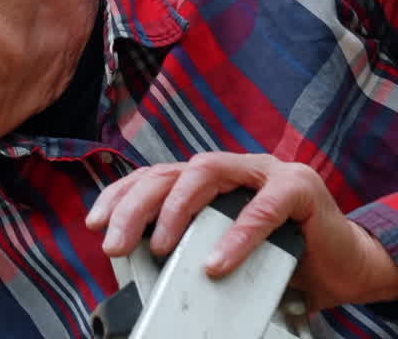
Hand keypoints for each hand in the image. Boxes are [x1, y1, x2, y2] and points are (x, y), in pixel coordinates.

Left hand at [85, 151, 397, 312]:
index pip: (155, 176)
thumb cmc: (282, 258)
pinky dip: (236, 236)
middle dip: (134, 205)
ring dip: (176, 210)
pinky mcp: (298, 188)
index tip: (95, 223)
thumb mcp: (225, 252)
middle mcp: (232, 167)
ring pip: (207, 171)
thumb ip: (191, 250)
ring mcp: (265, 171)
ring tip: (159, 247)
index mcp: (211, 181)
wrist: (344, 264)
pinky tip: (216, 262)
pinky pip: (262, 206)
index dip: (121, 195)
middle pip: (171, 171)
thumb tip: (139, 271)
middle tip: (112, 242)